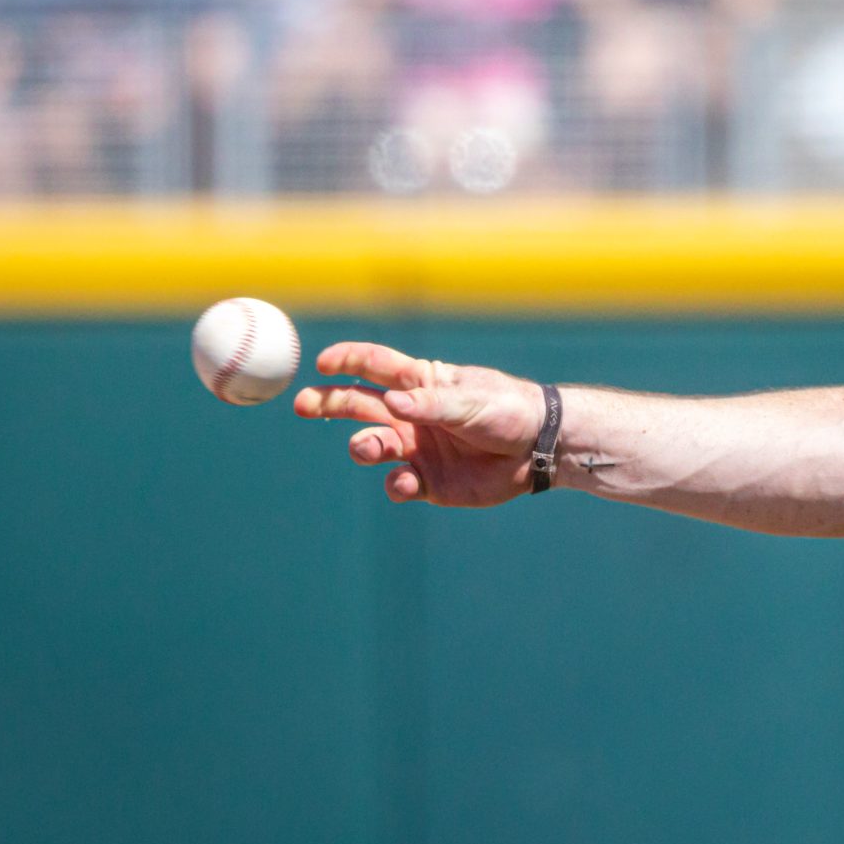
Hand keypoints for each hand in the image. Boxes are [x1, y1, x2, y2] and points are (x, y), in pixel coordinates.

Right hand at [294, 342, 547, 506]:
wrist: (539, 448)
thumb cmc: (509, 410)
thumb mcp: (472, 401)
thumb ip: (432, 404)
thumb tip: (392, 402)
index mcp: (422, 383)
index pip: (376, 364)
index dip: (347, 360)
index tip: (322, 362)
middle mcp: (412, 414)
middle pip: (358, 404)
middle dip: (328, 402)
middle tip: (303, 404)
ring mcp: (417, 448)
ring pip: (372, 445)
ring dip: (363, 445)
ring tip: (368, 447)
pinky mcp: (428, 481)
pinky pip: (397, 484)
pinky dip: (396, 484)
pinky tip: (407, 481)